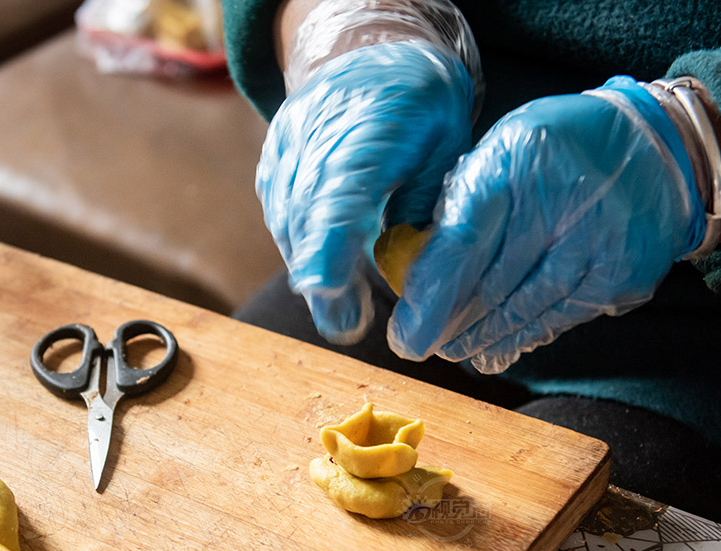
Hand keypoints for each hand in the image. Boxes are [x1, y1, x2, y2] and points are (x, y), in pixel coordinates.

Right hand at [257, 40, 474, 343]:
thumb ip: (425, 208)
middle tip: (345, 326)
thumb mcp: (446, 150)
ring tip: (339, 310)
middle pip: (307, 214)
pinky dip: (300, 244)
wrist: (374, 54)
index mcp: (372, 126)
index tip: (327, 287)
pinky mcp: (273, 159)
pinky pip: (279, 210)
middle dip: (322, 276)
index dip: (330, 242)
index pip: (341, 192)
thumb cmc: (423, 106)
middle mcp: (316, 134)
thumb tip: (414, 275)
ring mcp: (287, 146)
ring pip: (288, 217)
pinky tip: (322, 271)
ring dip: (310, 266)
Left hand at [388, 76, 706, 371]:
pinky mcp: (621, 273)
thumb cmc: (562, 147)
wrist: (658, 145)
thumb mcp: (503, 149)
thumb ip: (463, 201)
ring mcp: (597, 241)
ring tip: (457, 351)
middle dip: (451, 324)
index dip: (431, 294)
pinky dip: (526, 337)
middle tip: (423, 344)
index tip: (407, 331)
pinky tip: (498, 351)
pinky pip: (562, 317)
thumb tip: (420, 263)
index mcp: (515, 162)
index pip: (462, 241)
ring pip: (526, 308)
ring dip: (484, 338)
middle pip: (492, 284)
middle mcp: (559, 201)